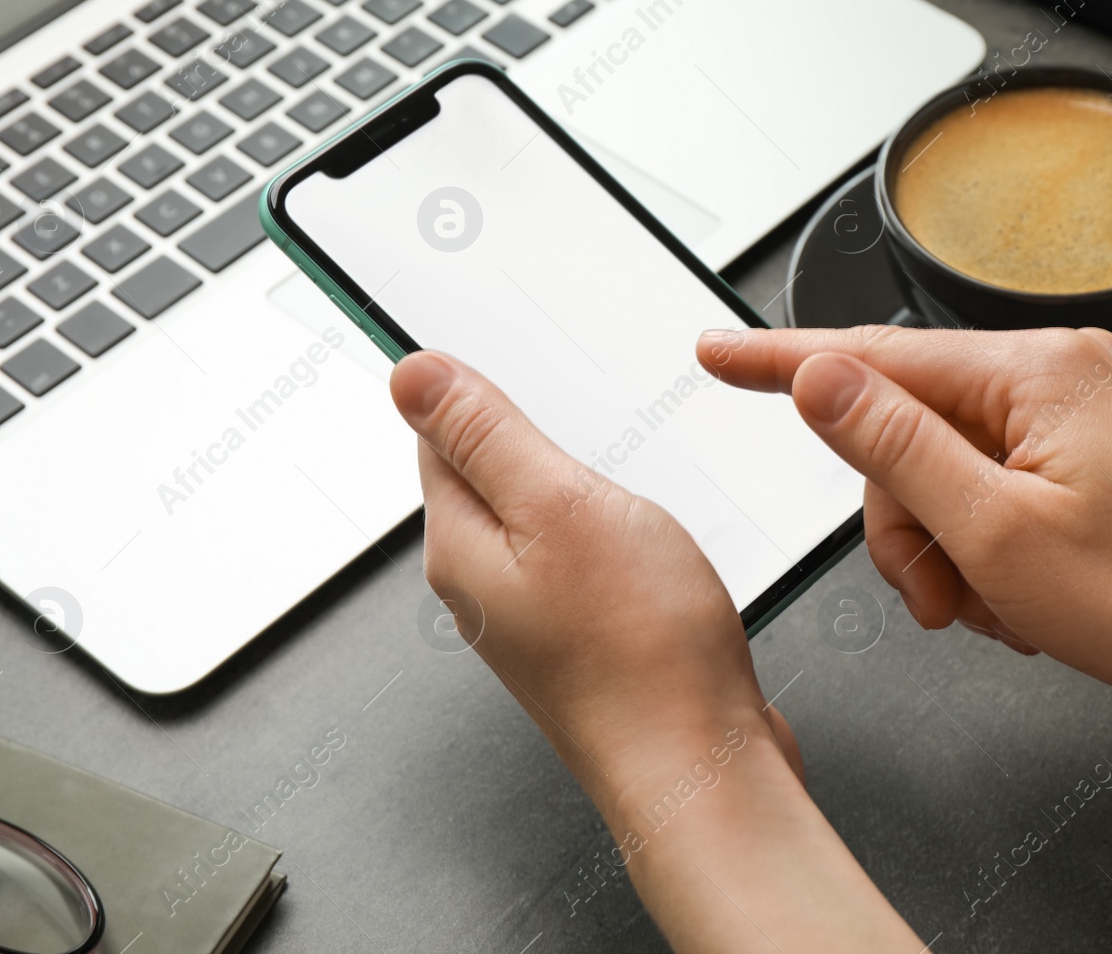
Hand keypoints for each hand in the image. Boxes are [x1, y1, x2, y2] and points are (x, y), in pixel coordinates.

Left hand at [391, 351, 928, 951]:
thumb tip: (411, 374)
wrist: (700, 765)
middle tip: (577, 394)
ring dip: (575, 480)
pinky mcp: (583, 635)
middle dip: (528, 430)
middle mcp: (484, 584)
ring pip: (539, 515)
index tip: (506, 346)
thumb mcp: (559, 505)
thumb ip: (485, 434)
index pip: (437, 434)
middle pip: (485, 474)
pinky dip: (607, 526)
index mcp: (461, 544)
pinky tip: (643, 529)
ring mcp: (534, 614)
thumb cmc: (641, 650)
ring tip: (618, 461)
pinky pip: (580, 556)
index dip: (471, 383)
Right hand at [699, 325, 1111, 699]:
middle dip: (904, 523)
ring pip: (945, 470)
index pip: (870, 355)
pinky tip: (1023, 597)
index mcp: (1031, 372)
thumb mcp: (995, 533)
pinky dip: (987, 548)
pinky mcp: (1089, 449)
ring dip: (948, 549)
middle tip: (937, 595)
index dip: (778, 362)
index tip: (714, 354)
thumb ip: (893, 445)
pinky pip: (993, 484)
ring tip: (995, 609)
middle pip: (906, 431)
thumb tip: (817, 376)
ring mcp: (1076, 411)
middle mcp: (1055, 372)